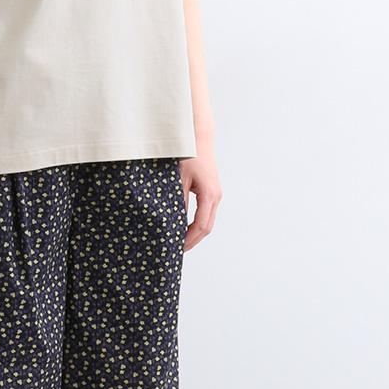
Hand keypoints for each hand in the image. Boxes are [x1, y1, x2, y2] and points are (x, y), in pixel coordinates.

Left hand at [178, 135, 221, 251]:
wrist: (199, 138)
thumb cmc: (188, 154)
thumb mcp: (179, 179)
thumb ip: (178, 201)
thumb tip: (172, 222)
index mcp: (209, 195)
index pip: (201, 226)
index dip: (189, 240)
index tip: (177, 248)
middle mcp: (216, 196)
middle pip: (206, 227)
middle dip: (192, 240)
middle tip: (177, 251)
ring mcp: (215, 194)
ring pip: (207, 221)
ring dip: (195, 233)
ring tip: (179, 242)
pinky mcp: (211, 191)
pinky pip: (206, 213)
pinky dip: (196, 223)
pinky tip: (184, 227)